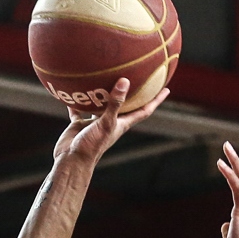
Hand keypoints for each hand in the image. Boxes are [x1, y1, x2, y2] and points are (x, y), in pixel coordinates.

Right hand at [54, 78, 170, 163]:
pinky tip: (74, 89)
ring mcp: (96, 123)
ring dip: (104, 93)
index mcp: (122, 124)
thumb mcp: (106, 123)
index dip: (156, 100)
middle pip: (125, 105)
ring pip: (102, 105)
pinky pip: (80, 109)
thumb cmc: (92, 145)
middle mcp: (111, 122)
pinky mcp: (81, 124)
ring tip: (106, 77)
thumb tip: (124, 81)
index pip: (144, 111)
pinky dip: (78, 101)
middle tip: (138, 77)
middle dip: (133, 93)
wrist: (72, 161)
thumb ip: (114, 104)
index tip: (166, 89)